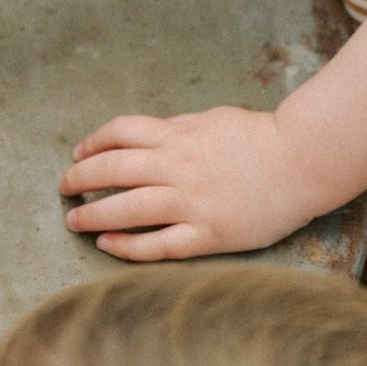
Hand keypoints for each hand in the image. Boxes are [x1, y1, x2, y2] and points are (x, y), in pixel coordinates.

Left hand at [58, 106, 322, 261]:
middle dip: (82, 177)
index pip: (122, 133)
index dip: (94, 142)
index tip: (78, 152)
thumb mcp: (213, 119)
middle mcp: (178, 166)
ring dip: (94, 214)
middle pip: (115, 169)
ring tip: (74, 220)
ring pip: (128, 207)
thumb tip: (148, 137)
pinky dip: (128, 245)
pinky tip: (108, 245)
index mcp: (180, 135)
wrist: (301, 160)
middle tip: (64, 187)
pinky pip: (158, 243)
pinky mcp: (207, 233)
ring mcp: (191, 202)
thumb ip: (179, 129)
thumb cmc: (260, 137)